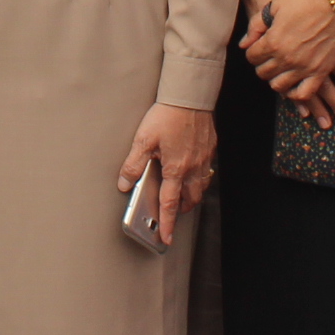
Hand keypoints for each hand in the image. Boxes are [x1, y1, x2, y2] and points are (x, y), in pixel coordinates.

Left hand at [119, 105, 216, 243]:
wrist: (189, 96)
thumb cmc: (167, 115)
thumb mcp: (143, 139)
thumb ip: (133, 164)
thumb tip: (124, 183)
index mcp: (175, 169)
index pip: (170, 204)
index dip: (168, 223)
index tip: (167, 238)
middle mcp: (193, 168)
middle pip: (190, 199)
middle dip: (181, 210)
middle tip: (172, 213)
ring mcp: (204, 158)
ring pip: (201, 187)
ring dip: (191, 196)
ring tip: (182, 196)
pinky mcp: (209, 148)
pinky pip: (206, 171)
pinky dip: (199, 178)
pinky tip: (192, 171)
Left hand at [242, 0, 334, 113]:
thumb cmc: (306, 0)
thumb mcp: (276, 6)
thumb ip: (256, 25)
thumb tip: (244, 44)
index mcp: (272, 41)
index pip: (251, 56)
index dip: (253, 52)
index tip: (259, 47)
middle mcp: (286, 58)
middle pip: (263, 73)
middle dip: (263, 66)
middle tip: (269, 59)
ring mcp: (303, 67)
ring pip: (279, 86)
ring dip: (276, 79)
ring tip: (281, 71)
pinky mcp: (320, 72)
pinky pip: (304, 94)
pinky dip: (296, 94)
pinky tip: (294, 86)